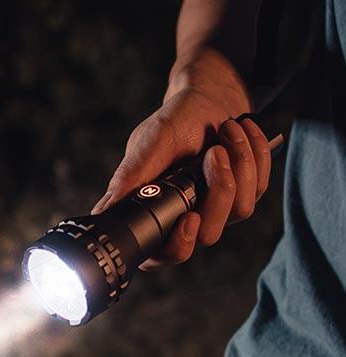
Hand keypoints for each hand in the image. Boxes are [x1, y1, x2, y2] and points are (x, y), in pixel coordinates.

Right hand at [91, 55, 271, 270]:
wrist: (210, 97)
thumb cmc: (174, 120)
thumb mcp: (150, 142)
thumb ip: (131, 176)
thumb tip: (104, 210)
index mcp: (153, 209)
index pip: (161, 253)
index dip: (177, 246)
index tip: (189, 217)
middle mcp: (183, 215)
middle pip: (207, 234)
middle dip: (218, 190)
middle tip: (213, 153)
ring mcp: (216, 209)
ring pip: (239, 211)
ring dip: (241, 164)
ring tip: (228, 130)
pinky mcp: (243, 195)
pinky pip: (259, 189)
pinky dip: (255, 153)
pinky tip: (242, 131)